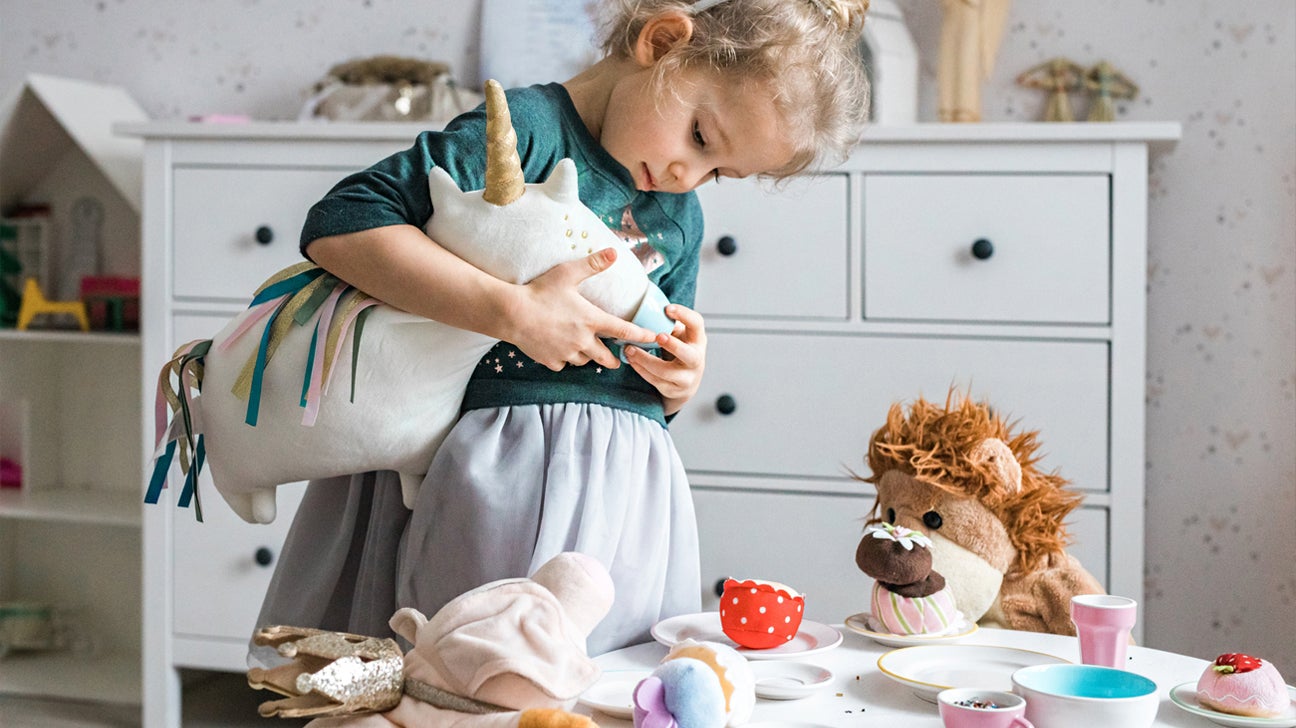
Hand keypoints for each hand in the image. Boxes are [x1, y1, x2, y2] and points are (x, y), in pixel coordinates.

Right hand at [505, 248, 656, 370]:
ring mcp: (566, 353)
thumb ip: (592, 264)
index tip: (653, 339)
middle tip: (617, 358)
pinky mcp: (550, 361)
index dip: (641, 336)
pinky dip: (563, 358)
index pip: (624, 331)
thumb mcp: (567, 274)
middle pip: (606, 357)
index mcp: (591, 320)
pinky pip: (563, 364)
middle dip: (614, 359)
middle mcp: (582, 340)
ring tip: (582, 347)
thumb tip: (614, 252)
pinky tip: (558, 348)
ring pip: (583, 360)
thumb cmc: (539, 291)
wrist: (511, 313)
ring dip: (586, 355)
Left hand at [624, 303, 706, 415]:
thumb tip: (648, 314)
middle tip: (658, 336)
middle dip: (673, 346)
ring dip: (646, 360)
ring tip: (630, 349)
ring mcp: (687, 378)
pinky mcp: (673, 390)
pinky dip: (641, 369)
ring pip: (666, 372)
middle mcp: (697, 360)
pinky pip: (655, 381)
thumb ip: (669, 325)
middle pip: (689, 355)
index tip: (667, 309)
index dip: (684, 315)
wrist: (686, 382)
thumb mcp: (679, 336)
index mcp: (698, 340)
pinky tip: (631, 360)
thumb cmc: (680, 350)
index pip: (697, 324)